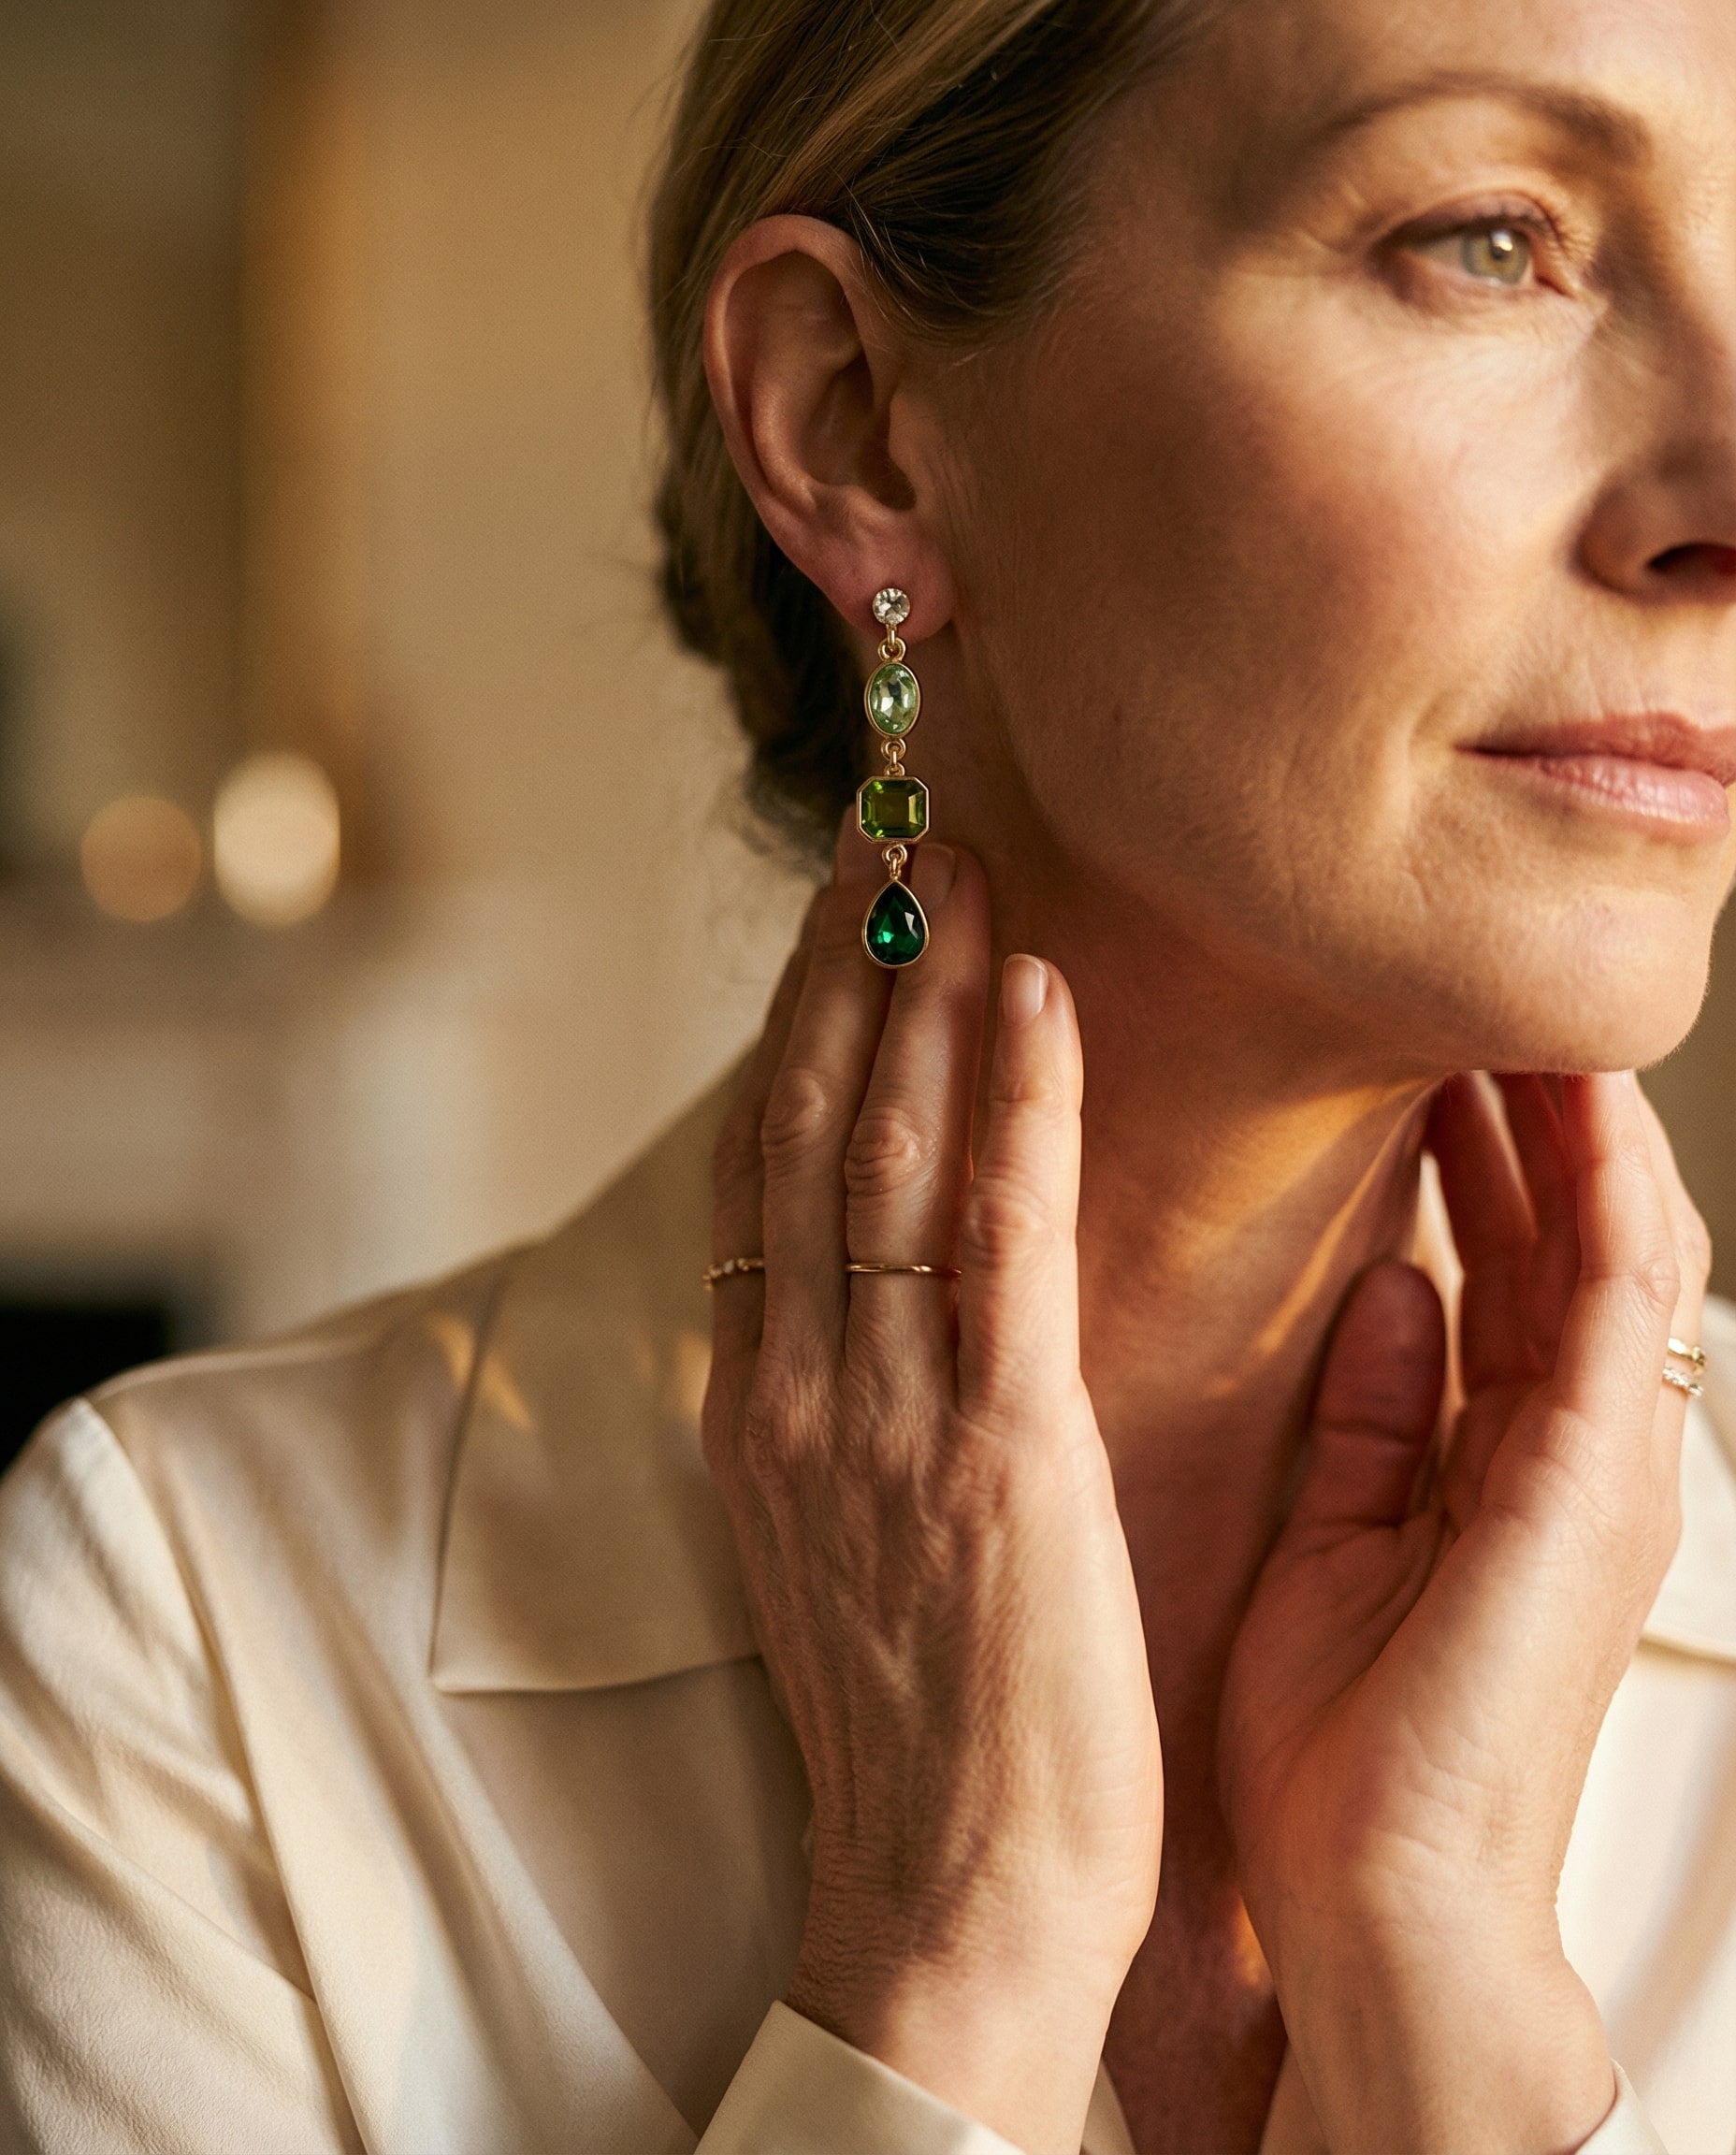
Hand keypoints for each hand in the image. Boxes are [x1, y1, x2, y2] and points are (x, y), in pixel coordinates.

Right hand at [702, 831, 1159, 2154]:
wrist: (951, 1890)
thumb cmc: (918, 1716)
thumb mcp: (835, 1530)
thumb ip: (833, 1392)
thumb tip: (859, 1275)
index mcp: (755, 1405)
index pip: (759, 1170)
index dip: (792, 1025)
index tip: (836, 913)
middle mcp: (795, 1388)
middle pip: (805, 1127)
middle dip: (847, 964)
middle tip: (886, 828)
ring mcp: (880, 1415)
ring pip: (884, 1153)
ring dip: (924, 992)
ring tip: (960, 864)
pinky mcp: (993, 1450)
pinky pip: (995, 1237)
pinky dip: (1009, 1102)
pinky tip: (1031, 997)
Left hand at [1221, 1072, 1707, 2152]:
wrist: (1381, 1901)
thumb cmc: (1348, 1750)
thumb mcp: (1348, 1538)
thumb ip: (1380, 1411)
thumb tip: (1393, 1282)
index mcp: (1504, 1456)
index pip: (1503, 1255)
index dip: (1469, 1142)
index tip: (1409, 1043)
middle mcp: (1573, 1443)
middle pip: (1559, 1222)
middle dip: (1521, 1098)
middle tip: (1463, 984)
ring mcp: (1604, 1456)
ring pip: (1605, 1227)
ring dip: (1565, 1105)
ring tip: (1511, 993)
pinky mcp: (1597, 1473)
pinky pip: (1610, 1285)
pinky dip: (1588, 1174)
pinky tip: (1551, 1082)